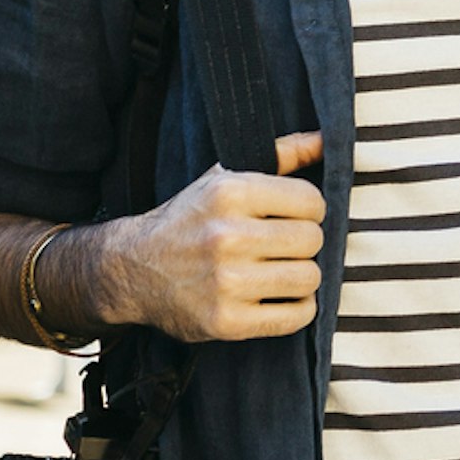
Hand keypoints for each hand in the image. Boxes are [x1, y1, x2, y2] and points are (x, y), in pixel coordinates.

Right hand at [95, 130, 325, 342]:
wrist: (132, 270)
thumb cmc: (190, 220)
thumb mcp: (224, 178)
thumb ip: (281, 156)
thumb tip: (326, 137)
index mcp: (229, 193)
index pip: (311, 201)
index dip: (309, 210)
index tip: (293, 217)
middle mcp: (226, 236)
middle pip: (312, 240)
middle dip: (304, 244)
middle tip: (285, 247)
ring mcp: (225, 283)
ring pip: (308, 279)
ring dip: (302, 277)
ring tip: (282, 271)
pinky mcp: (225, 322)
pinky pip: (295, 316)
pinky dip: (297, 309)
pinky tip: (279, 298)